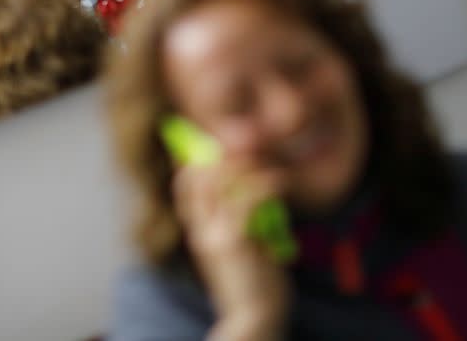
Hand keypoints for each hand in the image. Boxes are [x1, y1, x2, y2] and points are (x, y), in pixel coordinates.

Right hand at [173, 159, 288, 339]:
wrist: (254, 318)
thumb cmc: (252, 284)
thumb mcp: (238, 251)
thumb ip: (238, 225)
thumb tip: (251, 197)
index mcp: (199, 234)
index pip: (184, 190)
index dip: (194, 164)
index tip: (213, 148)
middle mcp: (201, 231)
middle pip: (198, 179)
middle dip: (220, 157)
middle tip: (246, 147)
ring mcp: (216, 235)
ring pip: (222, 183)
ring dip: (246, 166)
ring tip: (266, 162)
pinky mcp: (237, 241)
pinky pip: (248, 199)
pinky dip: (266, 184)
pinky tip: (282, 180)